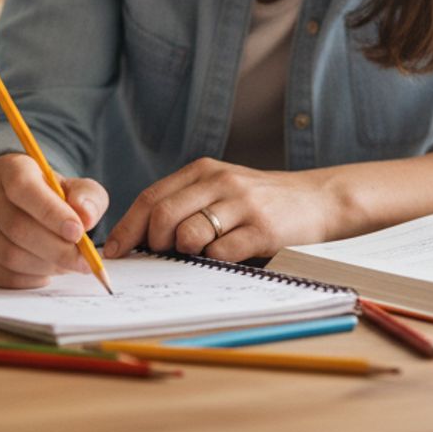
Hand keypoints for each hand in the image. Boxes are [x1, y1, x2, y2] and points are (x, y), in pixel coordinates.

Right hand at [0, 153, 108, 288]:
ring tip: (66, 264)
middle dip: (56, 249)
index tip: (78, 232)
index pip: (22, 188)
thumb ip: (88, 198)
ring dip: (46, 266)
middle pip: (17, 227)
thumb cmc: (51, 196)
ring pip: (9, 255)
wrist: (17, 204)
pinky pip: (1, 276)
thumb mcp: (76, 188)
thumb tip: (86, 216)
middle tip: (82, 260)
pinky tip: (46, 272)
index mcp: (10, 169)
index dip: (51, 213)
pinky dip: (30, 280)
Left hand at [104, 159, 343, 261]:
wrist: (318, 199)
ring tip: (201, 252)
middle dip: (152, 243)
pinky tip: (227, 255)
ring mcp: (241, 204)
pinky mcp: (262, 228)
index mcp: (202, 170)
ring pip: (188, 235)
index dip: (128, 227)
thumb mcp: (221, 189)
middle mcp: (219, 181)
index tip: (115, 251)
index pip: (150, 197)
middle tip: (160, 256)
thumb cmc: (261, 201)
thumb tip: (140, 238)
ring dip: (185, 253)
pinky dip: (215, 261)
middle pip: (162, 216)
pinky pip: (220, 253)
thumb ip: (186, 203)